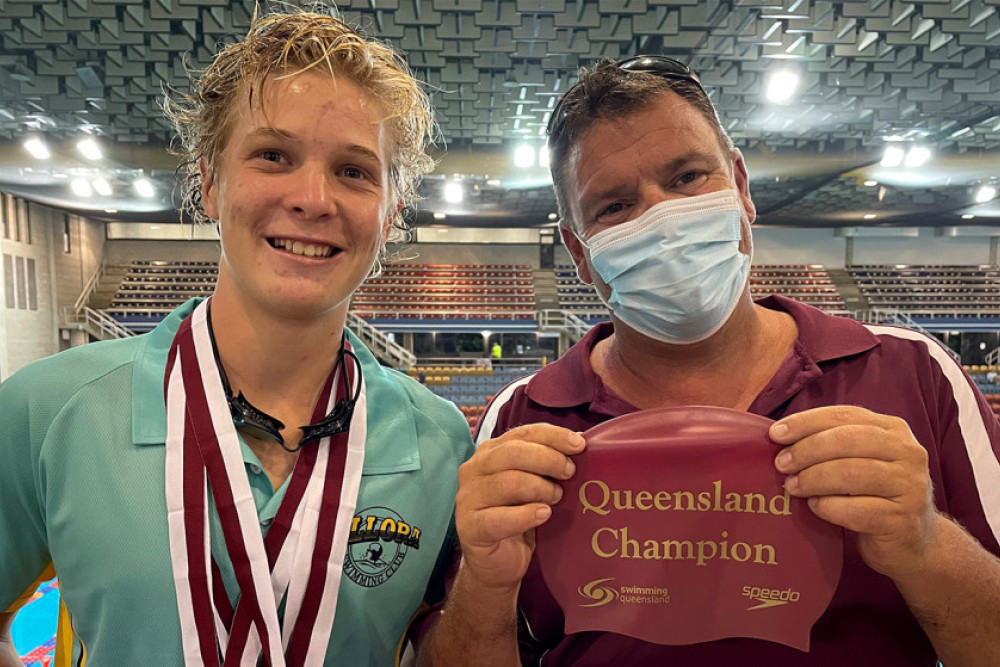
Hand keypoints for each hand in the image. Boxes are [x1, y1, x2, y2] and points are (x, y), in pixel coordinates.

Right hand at [455, 424, 584, 590]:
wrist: (498, 563)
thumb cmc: (519, 518)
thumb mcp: (534, 484)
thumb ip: (546, 464)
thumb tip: (578, 443)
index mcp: (490, 452)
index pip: (522, 433)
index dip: (553, 436)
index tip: (579, 445)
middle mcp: (474, 469)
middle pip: (514, 453)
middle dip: (549, 460)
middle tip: (570, 473)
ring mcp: (467, 498)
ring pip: (509, 482)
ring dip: (540, 489)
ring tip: (556, 498)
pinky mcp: (468, 527)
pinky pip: (499, 518)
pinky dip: (526, 515)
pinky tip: (544, 514)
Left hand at [770, 406, 937, 579]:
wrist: (913, 542)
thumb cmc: (874, 495)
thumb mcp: (859, 460)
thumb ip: (831, 444)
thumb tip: (780, 437)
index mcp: (893, 430)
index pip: (844, 416)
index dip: (806, 422)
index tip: (775, 434)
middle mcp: (908, 453)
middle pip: (847, 441)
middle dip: (806, 450)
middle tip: (781, 464)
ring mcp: (910, 487)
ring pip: (851, 474)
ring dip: (813, 479)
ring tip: (792, 487)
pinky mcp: (903, 520)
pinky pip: (856, 510)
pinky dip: (828, 507)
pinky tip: (815, 507)